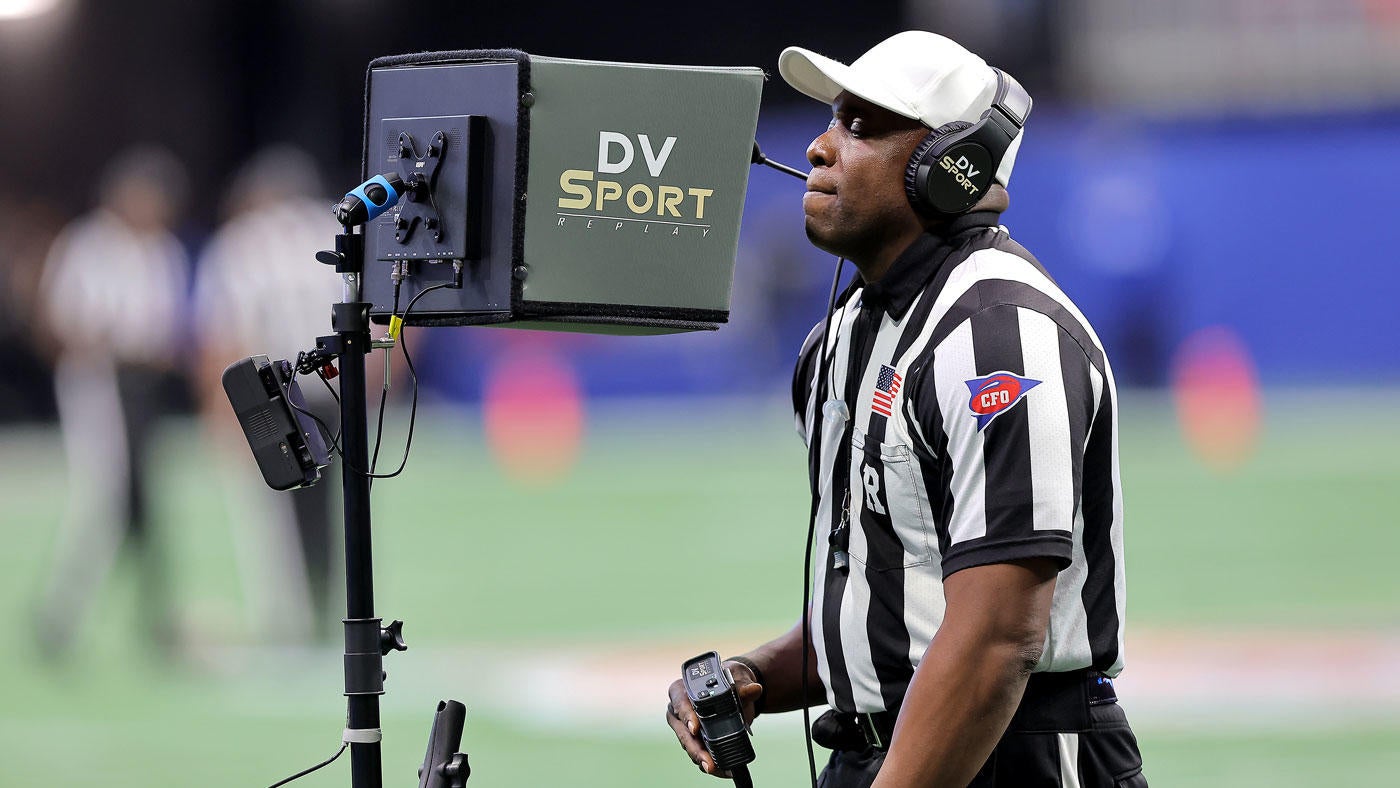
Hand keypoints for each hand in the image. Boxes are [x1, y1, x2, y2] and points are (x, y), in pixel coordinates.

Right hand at [665, 661, 763, 778]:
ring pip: (690, 746)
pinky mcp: (695, 741)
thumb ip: (744, 685)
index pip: (680, 702)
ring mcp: (685, 728)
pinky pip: (700, 754)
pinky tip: (723, 770)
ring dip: (703, 759)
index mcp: (682, 690)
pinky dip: (711, 763)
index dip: (686, 716)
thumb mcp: (737, 679)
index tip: (695, 729)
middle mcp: (679, 710)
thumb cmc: (730, 681)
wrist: (737, 692)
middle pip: (683, 731)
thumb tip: (755, 689)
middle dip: (695, 748)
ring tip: (717, 769)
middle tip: (707, 762)